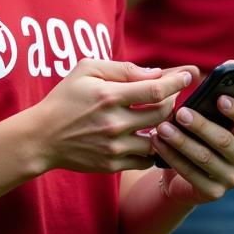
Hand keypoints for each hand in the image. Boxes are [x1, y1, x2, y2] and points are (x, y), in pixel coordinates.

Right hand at [34, 60, 195, 173]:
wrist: (42, 136)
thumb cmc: (65, 98)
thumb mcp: (85, 70)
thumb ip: (121, 69)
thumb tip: (155, 73)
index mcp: (109, 96)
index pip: (155, 90)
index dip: (177, 82)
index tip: (190, 74)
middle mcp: (115, 123)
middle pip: (162, 113)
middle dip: (173, 101)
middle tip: (170, 94)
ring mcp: (115, 146)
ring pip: (158, 139)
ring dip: (164, 127)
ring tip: (159, 117)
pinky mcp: (113, 164)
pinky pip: (146, 159)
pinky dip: (152, 149)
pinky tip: (147, 138)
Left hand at [150, 94, 233, 204]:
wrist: (182, 175)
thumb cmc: (194, 136)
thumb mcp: (202, 118)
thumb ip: (206, 100)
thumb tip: (205, 69)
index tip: (220, 98)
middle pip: (224, 140)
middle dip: (200, 125)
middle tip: (180, 112)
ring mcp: (231, 178)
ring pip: (205, 157)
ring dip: (181, 141)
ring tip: (162, 127)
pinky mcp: (214, 192)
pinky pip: (191, 173)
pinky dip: (172, 157)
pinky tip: (157, 143)